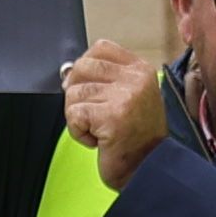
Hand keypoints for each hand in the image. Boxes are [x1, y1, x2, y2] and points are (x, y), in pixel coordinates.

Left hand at [58, 41, 164, 186]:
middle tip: (93, 115)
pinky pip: (74, 114)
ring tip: (100, 129)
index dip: (85, 68)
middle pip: (82, 67)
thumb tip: (67, 72)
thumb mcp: (127, 97)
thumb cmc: (134, 136)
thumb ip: (104, 79)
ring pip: (73, 92)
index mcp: (140, 69)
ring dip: (78, 117)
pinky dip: (79, 132)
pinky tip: (98, 140)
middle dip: (77, 94)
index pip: (100, 48)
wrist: (148, 168)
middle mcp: (135, 79)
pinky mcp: (112, 116)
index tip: (91, 91)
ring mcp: (125, 96)